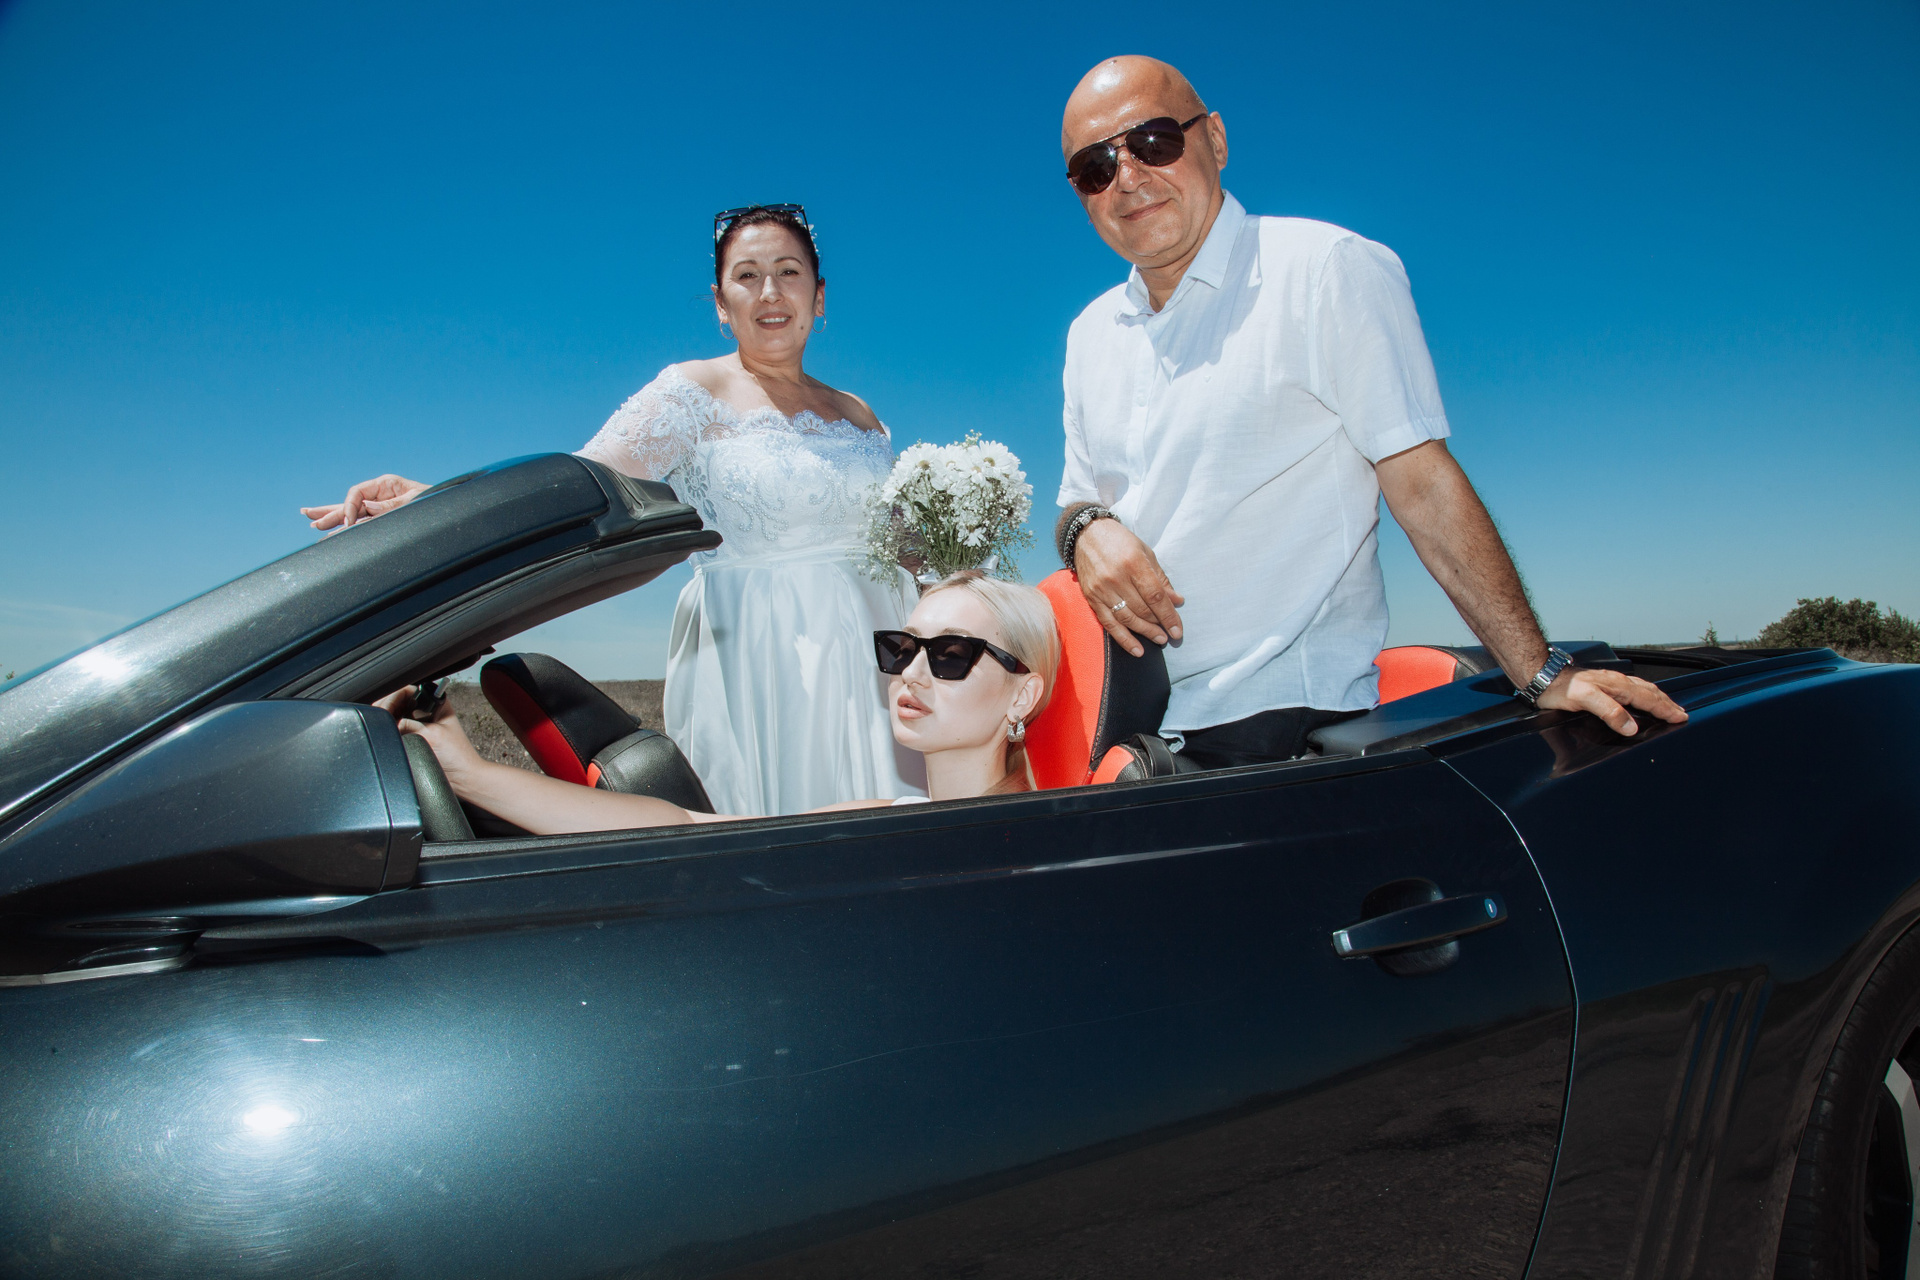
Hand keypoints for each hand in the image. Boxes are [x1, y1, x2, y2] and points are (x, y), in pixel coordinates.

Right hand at [301, 474, 429, 530]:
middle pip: (349, 503)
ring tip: (312, 520)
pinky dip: (346, 527)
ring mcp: (380, 507)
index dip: (349, 507)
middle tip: (310, 518)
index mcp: (386, 485)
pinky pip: (361, 524)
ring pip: (351, 513)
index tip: (347, 522)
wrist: (451, 511)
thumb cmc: (437, 499)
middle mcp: (379, 495)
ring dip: (331, 517)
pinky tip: (331, 529)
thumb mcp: (417, 500)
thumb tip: (368, 507)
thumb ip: (392, 505)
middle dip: (330, 511)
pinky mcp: (383, 519)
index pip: (357, 493)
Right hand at [376, 687, 483, 790]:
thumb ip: (410, 726)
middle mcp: (427, 711)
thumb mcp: (432, 736)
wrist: (462, 778)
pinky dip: (389, 730)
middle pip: (398, 701)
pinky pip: (397, 730)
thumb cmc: (458, 756)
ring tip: (378, 725)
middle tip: (375, 717)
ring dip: (386, 718)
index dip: (391, 698)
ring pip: (395, 714)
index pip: (407, 691)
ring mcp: (420, 724)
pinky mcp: (415, 737)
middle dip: (385, 707)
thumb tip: (390, 722)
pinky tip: (385, 734)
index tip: (382, 710)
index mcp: (436, 702)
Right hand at [1072, 518, 1184, 656]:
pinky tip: (1136, 649)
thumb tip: (1177, 600)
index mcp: (1133, 564)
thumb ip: (1161, 578)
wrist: (1087, 534)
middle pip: (1142, 610)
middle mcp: (1117, 578)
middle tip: (1170, 635)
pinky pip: (1109, 623)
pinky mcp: (1092, 598)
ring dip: (1145, 633)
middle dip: (1158, 625)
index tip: (1177, 629)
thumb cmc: (1120, 541)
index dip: (1168, 615)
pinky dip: (1123, 638)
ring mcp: (1102, 590)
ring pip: (1127, 619)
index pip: (1155, 596)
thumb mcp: (1145, 553)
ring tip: (1158, 640)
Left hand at [1536, 667, 1688, 736]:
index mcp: (1617, 686)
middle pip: (1650, 692)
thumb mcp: (1584, 700)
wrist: (1542, 675)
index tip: (1680, 717)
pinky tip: (1641, 698)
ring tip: (1668, 706)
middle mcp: (1617, 681)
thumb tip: (1631, 727)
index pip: (1648, 699)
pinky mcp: (1603, 683)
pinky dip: (1644, 694)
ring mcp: (1611, 681)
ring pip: (1642, 688)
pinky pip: (1632, 688)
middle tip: (1682, 714)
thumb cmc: (1559, 689)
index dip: (1665, 709)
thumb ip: (1609, 712)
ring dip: (1658, 698)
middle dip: (1667, 704)